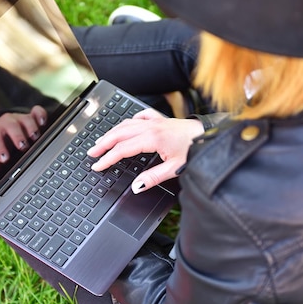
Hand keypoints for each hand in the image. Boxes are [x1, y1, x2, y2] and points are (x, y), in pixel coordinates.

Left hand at [0, 106, 47, 177]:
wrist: (7, 124)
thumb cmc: (2, 139)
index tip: (4, 158)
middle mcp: (7, 121)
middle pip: (11, 125)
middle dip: (17, 136)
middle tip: (23, 147)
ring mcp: (20, 117)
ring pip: (26, 118)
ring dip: (31, 128)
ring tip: (35, 138)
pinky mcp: (32, 115)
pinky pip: (37, 111)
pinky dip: (41, 116)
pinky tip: (43, 123)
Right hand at [87, 109, 203, 192]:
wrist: (211, 135)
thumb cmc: (197, 149)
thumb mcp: (175, 168)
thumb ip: (153, 178)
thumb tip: (136, 186)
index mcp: (153, 138)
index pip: (123, 149)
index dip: (108, 159)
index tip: (98, 166)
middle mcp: (152, 127)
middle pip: (119, 134)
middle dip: (103, 144)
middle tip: (91, 153)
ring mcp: (156, 121)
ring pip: (127, 124)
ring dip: (112, 133)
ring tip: (102, 142)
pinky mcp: (162, 119)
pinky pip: (140, 117)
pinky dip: (130, 121)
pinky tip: (127, 125)